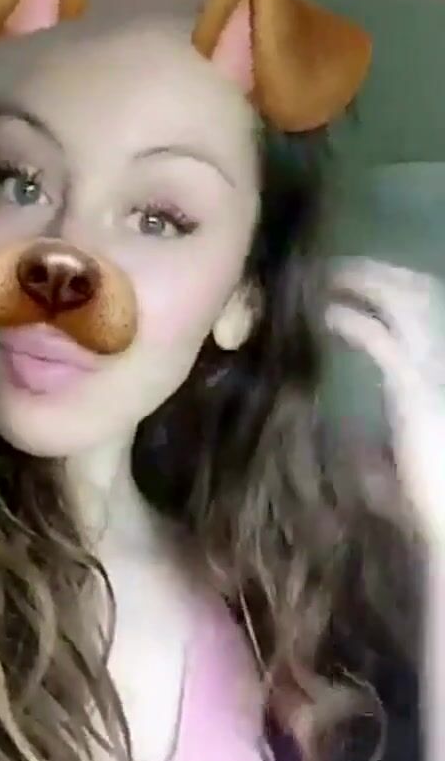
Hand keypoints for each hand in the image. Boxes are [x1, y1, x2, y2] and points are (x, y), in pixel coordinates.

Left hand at [326, 257, 444, 548]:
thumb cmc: (432, 496)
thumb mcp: (405, 463)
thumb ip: (387, 448)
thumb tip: (364, 458)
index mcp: (439, 371)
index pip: (423, 309)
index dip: (392, 287)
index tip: (356, 280)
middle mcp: (441, 360)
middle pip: (414, 293)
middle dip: (376, 273)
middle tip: (335, 265)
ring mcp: (430, 370)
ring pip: (399, 304)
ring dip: (362, 284)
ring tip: (328, 276)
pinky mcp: (412, 388)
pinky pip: (380, 339)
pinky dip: (352, 322)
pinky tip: (328, 315)